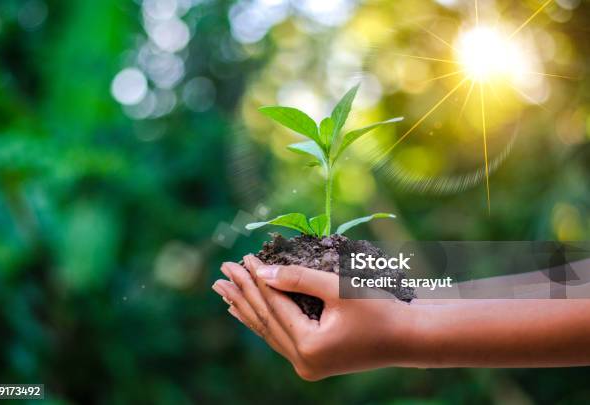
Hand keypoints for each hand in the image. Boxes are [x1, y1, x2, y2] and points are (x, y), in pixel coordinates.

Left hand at [212, 255, 420, 379]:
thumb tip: (261, 273)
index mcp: (309, 347)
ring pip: (269, 331)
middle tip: (221, 272)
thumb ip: (299, 279)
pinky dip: (263, 321)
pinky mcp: (313, 361)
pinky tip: (246, 312)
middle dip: (242, 294)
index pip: (273, 307)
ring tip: (224, 291)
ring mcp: (307, 365)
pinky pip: (280, 338)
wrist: (408, 338)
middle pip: (265, 321)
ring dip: (247, 308)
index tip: (242, 259)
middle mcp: (303, 362)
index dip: (256, 281)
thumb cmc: (380, 310)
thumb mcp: (339, 289)